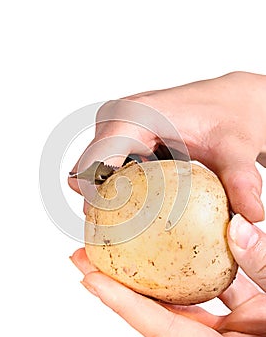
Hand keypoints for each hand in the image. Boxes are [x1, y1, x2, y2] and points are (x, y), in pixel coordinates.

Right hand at [69, 71, 265, 221]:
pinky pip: (104, 166)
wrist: (230, 102)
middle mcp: (118, 116)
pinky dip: (114, 188)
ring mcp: (115, 125)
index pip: (97, 160)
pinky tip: (136, 205)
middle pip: (88, 169)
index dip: (94, 198)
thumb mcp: (236, 149)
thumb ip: (240, 181)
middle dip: (98, 204)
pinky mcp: (120, 135)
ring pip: (92, 170)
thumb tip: (251, 217)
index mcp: (136, 114)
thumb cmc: (228, 117)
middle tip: (119, 235)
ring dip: (105, 198)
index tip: (106, 231)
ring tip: (127, 224)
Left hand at [70, 214, 265, 336]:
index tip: (90, 279)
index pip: (168, 332)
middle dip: (121, 288)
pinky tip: (170, 243)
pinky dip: (189, 266)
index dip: (125, 306)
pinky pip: (210, 288)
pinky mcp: (245, 315)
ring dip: (150, 275)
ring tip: (117, 246)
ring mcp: (235, 331)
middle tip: (86, 259)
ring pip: (182, 301)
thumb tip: (238, 230)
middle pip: (162, 317)